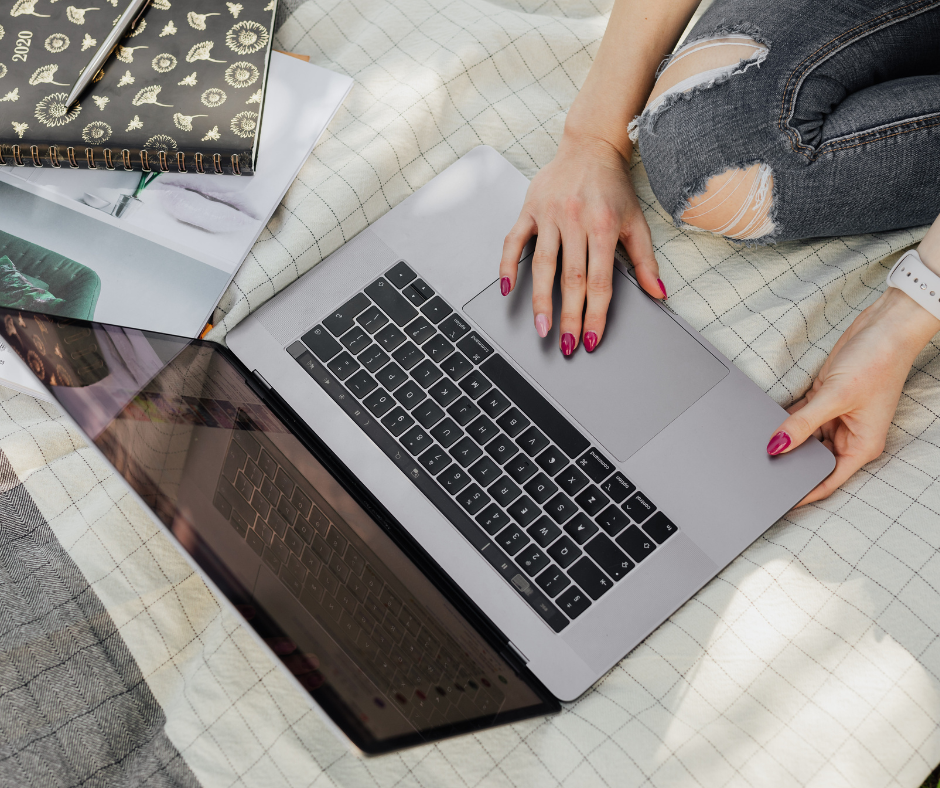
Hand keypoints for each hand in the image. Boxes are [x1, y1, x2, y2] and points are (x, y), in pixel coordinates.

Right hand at [498, 133, 664, 354]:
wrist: (591, 145)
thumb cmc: (612, 185)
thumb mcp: (636, 221)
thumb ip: (645, 260)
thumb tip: (658, 293)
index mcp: (604, 226)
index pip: (599, 281)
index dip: (595, 313)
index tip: (591, 338)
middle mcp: (576, 220)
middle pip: (571, 279)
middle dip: (569, 316)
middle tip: (566, 346)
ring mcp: (550, 215)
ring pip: (542, 265)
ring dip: (540, 300)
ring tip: (541, 327)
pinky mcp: (529, 209)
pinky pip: (514, 241)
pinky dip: (507, 265)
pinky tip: (507, 289)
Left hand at [767, 287, 939, 504]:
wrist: (883, 327)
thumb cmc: (877, 362)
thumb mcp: (835, 397)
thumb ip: (803, 424)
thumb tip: (777, 446)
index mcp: (861, 446)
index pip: (828, 480)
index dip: (804, 492)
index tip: (780, 501)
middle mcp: (849, 435)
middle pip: (813, 460)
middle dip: (791, 463)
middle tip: (761, 470)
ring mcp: (836, 418)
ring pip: (804, 438)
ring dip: (786, 439)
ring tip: (759, 446)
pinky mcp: (824, 401)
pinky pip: (799, 418)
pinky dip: (785, 420)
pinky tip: (768, 423)